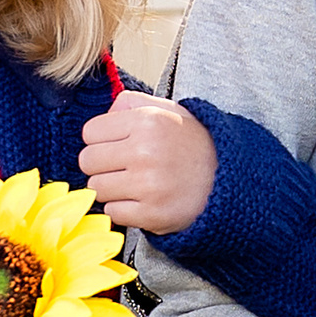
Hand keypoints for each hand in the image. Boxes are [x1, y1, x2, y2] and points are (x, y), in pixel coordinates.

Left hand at [78, 91, 216, 233]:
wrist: (228, 179)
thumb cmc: (192, 144)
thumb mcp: (169, 110)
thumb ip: (132, 102)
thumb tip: (104, 114)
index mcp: (147, 121)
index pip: (90, 132)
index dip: (101, 139)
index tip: (116, 144)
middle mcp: (146, 151)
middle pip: (87, 161)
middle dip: (101, 164)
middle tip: (123, 166)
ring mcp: (148, 185)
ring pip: (96, 188)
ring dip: (111, 188)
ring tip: (135, 183)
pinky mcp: (152, 214)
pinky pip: (112, 212)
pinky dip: (123, 208)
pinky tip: (142, 200)